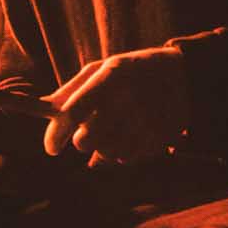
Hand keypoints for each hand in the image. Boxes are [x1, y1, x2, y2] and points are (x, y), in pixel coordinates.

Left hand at [43, 47, 189, 165]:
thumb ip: (72, 90)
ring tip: (111, 131)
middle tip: (85, 135)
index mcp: (110, 76)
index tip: (51, 148)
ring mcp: (146, 121)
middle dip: (81, 141)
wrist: (183, 76)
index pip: (74, 112)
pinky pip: (126, 159)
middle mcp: (128, 99)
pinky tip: (128, 137)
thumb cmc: (131, 71)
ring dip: (101, 148)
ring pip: (105, 153)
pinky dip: (120, 154)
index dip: (56, 134)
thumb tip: (44, 110)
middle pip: (87, 140)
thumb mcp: (102, 69)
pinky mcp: (159, 138)